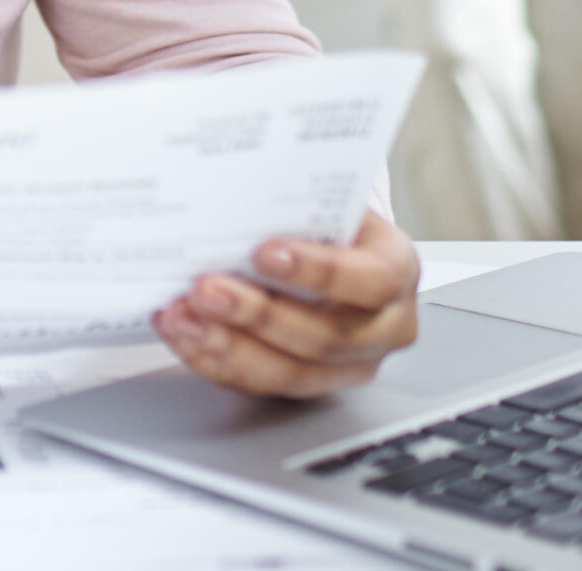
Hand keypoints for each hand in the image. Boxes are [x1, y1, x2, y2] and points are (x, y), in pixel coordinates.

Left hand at [154, 210, 420, 397]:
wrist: (337, 253)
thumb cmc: (330, 224)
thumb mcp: (329, 203)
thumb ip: (297, 206)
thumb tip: (238, 195)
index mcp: (396, 270)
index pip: (370, 280)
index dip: (319, 271)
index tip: (264, 253)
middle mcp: (384, 328)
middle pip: (323, 336)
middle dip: (256, 314)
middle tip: (206, 289)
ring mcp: (349, 365)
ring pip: (288, 373)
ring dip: (227, 345)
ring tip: (184, 316)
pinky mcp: (310, 386)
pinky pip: (259, 385)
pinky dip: (213, 359)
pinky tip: (184, 333)